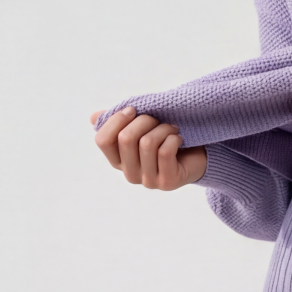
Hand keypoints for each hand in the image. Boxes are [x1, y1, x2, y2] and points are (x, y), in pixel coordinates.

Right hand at [91, 107, 207, 189]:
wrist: (197, 156)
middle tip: (157, 118)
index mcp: (118, 161)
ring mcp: (148, 181)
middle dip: (143, 120)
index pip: (102, 141)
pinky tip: (178, 138)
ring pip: (146, 144)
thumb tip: (93, 118)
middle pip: (125, 139)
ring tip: (171, 128)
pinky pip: (164, 152)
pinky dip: (172, 138)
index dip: (116, 120)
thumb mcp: (141, 127)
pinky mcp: (167, 182)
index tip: (133, 109)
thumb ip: (118, 122)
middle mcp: (130, 174)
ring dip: (161, 128)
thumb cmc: (165, 138)